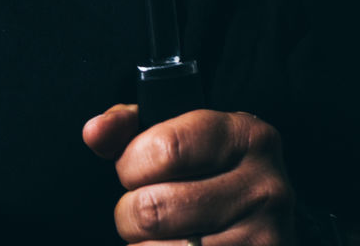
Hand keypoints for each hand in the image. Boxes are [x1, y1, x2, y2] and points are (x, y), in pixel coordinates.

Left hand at [83, 103, 295, 245]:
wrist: (260, 221)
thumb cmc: (205, 172)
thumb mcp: (176, 133)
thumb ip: (128, 126)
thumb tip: (94, 132)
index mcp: (246, 136)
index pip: (165, 148)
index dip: (130, 164)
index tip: (130, 170)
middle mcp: (265, 187)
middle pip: (154, 207)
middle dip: (129, 211)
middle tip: (142, 207)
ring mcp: (265, 238)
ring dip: (141, 245)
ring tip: (158, 234)